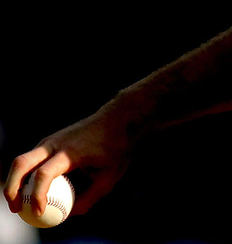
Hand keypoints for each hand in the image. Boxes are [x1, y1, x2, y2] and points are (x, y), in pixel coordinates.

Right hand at [4, 101, 138, 217]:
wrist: (118, 119)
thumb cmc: (116, 148)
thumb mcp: (110, 176)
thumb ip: (90, 197)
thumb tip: (70, 213)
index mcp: (70, 151)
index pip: (44, 174)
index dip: (38, 196)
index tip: (38, 212)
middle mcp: (55, 143)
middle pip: (21, 164)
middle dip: (11, 188)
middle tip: (16, 209)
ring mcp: (49, 140)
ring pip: (22, 161)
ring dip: (15, 182)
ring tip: (21, 204)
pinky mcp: (49, 142)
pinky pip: (31, 160)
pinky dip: (25, 176)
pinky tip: (32, 191)